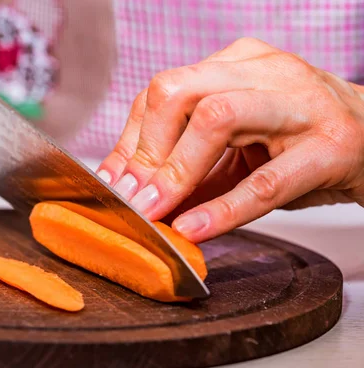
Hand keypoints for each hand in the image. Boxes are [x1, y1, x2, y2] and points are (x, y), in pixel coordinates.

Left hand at [97, 37, 363, 242]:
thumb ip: (187, 166)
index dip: (130, 140)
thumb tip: (133, 195)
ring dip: (175, 173)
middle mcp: (264, 70)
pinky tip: (193, 228)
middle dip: (147, 150)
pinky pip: (265, 179)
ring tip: (154, 212)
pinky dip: (222, 208)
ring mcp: (299, 102)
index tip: (112, 183)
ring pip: (218, 119)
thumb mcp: (235, 145)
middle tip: (132, 199)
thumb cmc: (297, 143)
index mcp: (236, 64)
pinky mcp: (330, 146)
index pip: (163, 91)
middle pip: (180, 92)